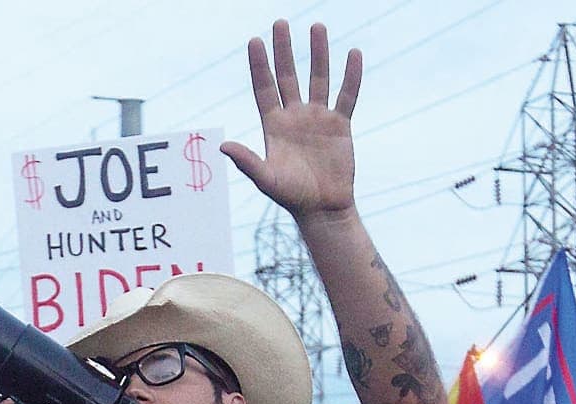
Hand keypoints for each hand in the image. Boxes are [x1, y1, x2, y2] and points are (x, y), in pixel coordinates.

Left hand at [221, 21, 359, 219]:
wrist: (323, 208)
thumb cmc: (291, 196)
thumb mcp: (266, 180)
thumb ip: (246, 161)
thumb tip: (222, 146)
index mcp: (273, 125)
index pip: (264, 87)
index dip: (259, 65)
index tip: (254, 40)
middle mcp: (294, 116)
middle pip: (288, 75)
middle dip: (284, 50)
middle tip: (280, 23)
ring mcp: (318, 118)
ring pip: (318, 78)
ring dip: (317, 53)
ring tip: (317, 27)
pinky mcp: (340, 125)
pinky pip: (347, 95)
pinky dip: (351, 75)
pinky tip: (353, 54)